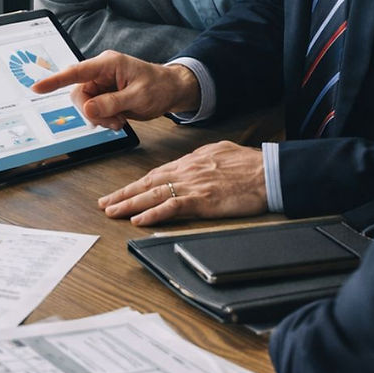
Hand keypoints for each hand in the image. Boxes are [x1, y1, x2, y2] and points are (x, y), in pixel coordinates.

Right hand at [31, 51, 199, 128]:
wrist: (172, 91)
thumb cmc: (159, 87)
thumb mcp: (139, 97)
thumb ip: (112, 103)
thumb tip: (87, 108)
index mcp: (108, 64)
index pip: (75, 72)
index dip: (55, 81)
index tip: (37, 88)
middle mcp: (100, 72)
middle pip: (78, 94)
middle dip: (91, 112)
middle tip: (112, 122)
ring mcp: (101, 84)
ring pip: (85, 104)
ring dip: (99, 118)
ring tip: (119, 121)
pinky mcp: (104, 95)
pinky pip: (93, 109)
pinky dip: (103, 119)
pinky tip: (118, 120)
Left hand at [96, 141, 266, 225]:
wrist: (268, 172)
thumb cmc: (249, 164)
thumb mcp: (218, 152)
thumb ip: (200, 158)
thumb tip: (191, 162)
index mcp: (188, 162)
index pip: (154, 174)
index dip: (135, 184)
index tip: (120, 192)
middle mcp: (185, 172)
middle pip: (147, 183)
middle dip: (123, 194)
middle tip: (104, 203)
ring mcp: (192, 186)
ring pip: (152, 195)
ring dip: (129, 204)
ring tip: (112, 211)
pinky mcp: (202, 201)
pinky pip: (171, 208)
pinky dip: (153, 214)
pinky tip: (139, 220)